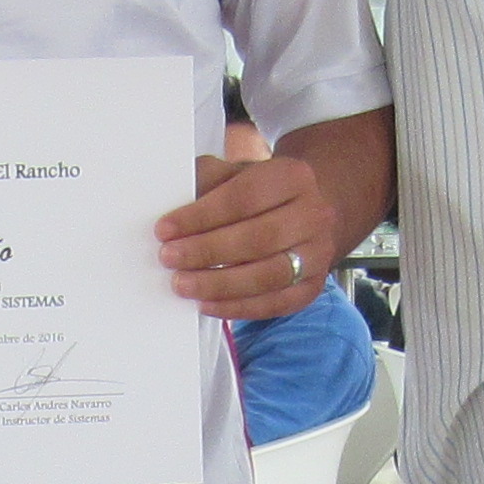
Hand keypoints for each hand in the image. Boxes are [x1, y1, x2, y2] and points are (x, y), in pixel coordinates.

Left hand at [159, 148, 336, 320]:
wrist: (304, 214)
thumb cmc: (260, 196)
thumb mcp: (235, 175)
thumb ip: (207, 181)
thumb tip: (172, 202)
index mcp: (294, 177)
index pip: (245, 197)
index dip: (202, 215)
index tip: (165, 229)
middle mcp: (314, 215)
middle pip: (259, 238)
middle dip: (208, 250)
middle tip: (170, 258)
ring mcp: (318, 254)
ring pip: (268, 275)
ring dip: (219, 284)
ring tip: (183, 284)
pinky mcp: (312, 287)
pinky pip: (275, 304)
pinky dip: (238, 308)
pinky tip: (207, 304)